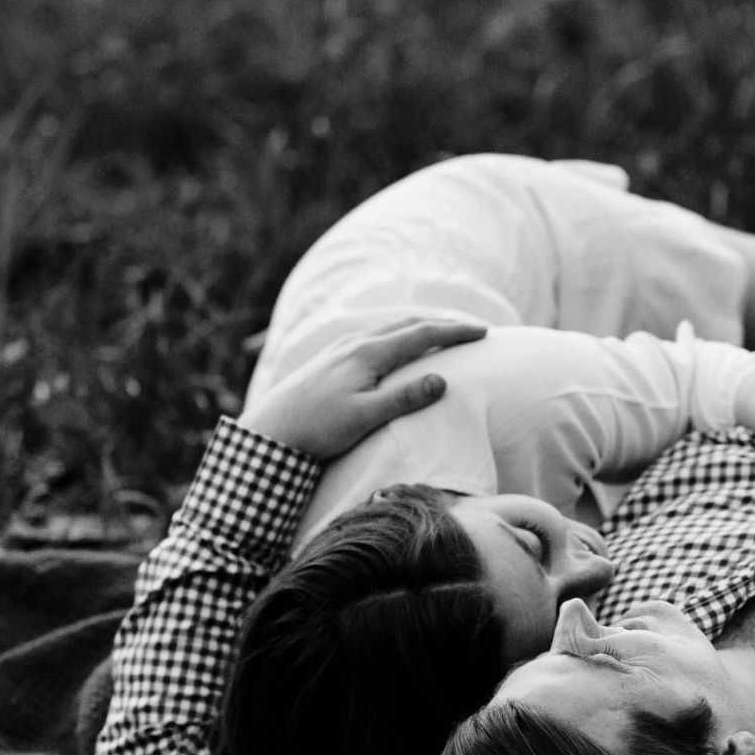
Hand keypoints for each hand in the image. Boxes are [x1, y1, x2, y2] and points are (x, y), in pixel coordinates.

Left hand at [240, 316, 486, 460]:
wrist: (271, 431)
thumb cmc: (317, 429)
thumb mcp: (364, 418)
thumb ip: (403, 399)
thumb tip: (442, 380)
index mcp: (369, 354)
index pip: (422, 334)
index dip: (455, 331)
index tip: (484, 332)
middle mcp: (356, 343)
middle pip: (408, 323)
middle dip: (443, 323)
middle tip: (472, 329)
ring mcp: (341, 348)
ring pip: (389, 327)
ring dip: (420, 325)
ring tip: (441, 331)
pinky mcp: (331, 358)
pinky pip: (374, 335)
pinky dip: (398, 333)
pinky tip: (396, 343)